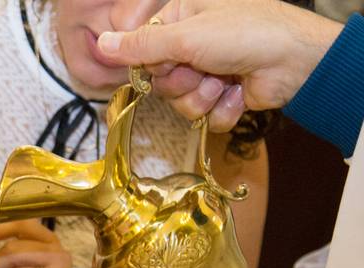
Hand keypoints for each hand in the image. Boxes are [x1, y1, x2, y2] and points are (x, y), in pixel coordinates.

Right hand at [97, 0, 342, 130]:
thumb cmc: (246, 33)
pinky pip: (204, 117)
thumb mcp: (186, 36)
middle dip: (180, 81)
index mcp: (181, 19)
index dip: (148, 61)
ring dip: (201, 98)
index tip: (162, 60)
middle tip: (200, 69)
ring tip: (223, 82)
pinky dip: (221, 110)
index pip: (142, 48)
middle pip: (160, 80)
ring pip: (180, 102)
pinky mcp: (224, 98)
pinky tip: (238, 94)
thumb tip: (101, 43)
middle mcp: (192, 45)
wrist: (297, 62)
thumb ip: (141, 44)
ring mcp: (209, 72)